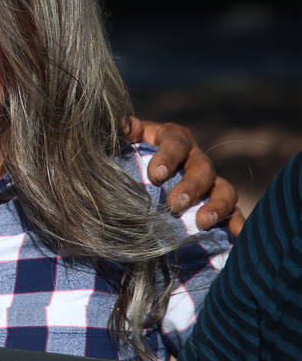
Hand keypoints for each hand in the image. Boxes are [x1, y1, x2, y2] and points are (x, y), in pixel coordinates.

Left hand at [127, 118, 244, 235]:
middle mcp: (195, 158)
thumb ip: (124, 132)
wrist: (136, 174)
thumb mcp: (123, 139)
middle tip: (174, 204)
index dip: (168, 156)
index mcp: (173, 138)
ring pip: (224, 190)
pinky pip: (234, 214)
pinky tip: (238, 236)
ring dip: (217, 206)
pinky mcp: (217, 205)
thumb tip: (123, 125)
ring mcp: (210, 183)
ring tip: (202, 223)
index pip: (176, 142)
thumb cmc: (128, 153)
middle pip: (202, 168)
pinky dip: (238, 224)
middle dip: (191, 187)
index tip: (155, 175)